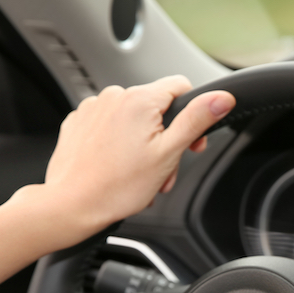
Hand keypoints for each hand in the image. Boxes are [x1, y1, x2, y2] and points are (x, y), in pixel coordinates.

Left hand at [15, 75, 235, 247]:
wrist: (72, 205)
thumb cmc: (117, 186)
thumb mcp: (168, 153)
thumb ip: (196, 120)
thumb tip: (222, 97)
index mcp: (139, 100)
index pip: (181, 87)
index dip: (192, 115)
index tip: (190, 142)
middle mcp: (114, 96)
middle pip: (156, 108)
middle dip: (165, 138)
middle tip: (163, 169)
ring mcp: (93, 108)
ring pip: (132, 118)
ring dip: (143, 143)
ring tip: (139, 173)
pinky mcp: (79, 122)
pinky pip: (109, 125)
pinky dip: (118, 143)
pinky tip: (117, 166)